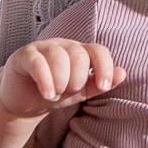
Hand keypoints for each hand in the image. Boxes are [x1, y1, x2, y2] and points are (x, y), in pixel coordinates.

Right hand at [0, 39, 124, 117]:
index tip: (104, 87)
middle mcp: (64, 45)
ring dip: (61, 81)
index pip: (99, 50)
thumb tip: (123, 73)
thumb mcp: (80, 92)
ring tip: (56, 95)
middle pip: (79, 54)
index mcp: (81, 52)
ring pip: (59, 56)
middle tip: (69, 91)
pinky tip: (47, 94)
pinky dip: (45, 80)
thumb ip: (99, 84)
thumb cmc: (56, 92)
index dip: (104, 67)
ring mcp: (43, 47)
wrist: (25, 102)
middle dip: (78, 78)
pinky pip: (37, 62)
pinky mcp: (24, 55)